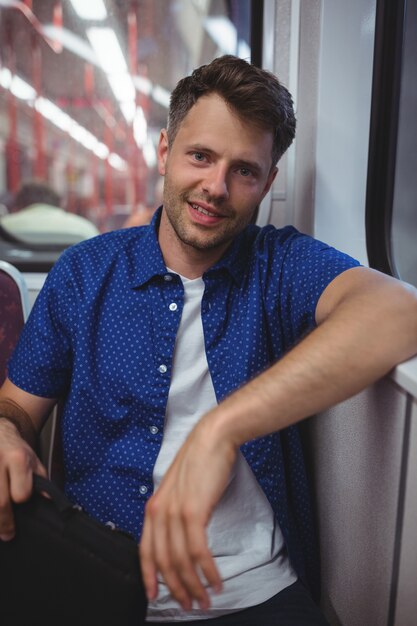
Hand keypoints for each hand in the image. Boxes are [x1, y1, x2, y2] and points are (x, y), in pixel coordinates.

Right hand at [0, 419, 46, 540]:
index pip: (20, 491)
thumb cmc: (16, 450)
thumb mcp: (34, 460)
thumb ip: (41, 480)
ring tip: (0, 528)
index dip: (22, 498)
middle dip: (4, 522)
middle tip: (8, 534)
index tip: (21, 502)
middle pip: (0, 502)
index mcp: (18, 459)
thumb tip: (48, 501)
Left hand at [140, 415, 236, 610]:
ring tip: (206, 599)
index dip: (149, 576)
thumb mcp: (180, 489)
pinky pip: (197, 551)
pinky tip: (216, 581)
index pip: (145, 550)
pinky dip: (207, 571)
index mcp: (154, 507)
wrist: (213, 439)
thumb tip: (183, 537)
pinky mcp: (193, 511)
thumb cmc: (201, 462)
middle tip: (190, 604)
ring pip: (180, 561)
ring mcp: (175, 512)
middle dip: (177, 588)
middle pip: (163, 561)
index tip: (155, 595)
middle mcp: (159, 512)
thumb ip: (176, 511)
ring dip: (194, 585)